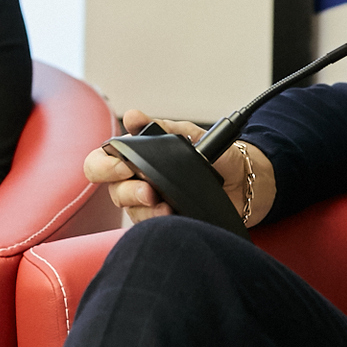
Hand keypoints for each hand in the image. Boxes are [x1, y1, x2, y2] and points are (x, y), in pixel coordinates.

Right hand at [83, 109, 274, 228]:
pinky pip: (153, 229)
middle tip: (148, 192)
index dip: (105, 166)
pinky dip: (161, 223)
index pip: (101, 162)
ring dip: (147, 212)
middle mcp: (137, 182)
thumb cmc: (216, 157)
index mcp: (137, 157)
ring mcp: (151, 205)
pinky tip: (174, 216)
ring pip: (132, 213)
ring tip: (166, 206)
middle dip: (128, 192)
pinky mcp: (167, 222)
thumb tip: (133, 117)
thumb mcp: (192, 136)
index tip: (124, 166)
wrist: (245, 181)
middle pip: (113, 192)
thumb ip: (163, 128)